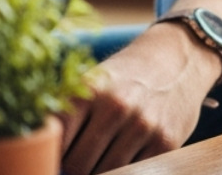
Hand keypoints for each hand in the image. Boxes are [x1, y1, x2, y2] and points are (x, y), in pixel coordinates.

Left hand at [60, 23, 219, 173]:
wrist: (180, 57)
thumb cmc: (126, 77)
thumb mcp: (92, 84)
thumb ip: (64, 117)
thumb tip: (40, 159)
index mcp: (89, 91)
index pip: (52, 142)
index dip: (46, 158)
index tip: (48, 160)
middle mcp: (116, 107)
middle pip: (76, 165)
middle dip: (71, 170)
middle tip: (73, 166)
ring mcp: (143, 125)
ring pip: (105, 173)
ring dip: (97, 172)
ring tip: (97, 161)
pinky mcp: (166, 141)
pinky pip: (134, 172)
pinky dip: (124, 170)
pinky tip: (121, 159)